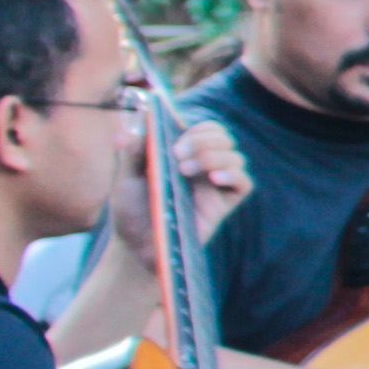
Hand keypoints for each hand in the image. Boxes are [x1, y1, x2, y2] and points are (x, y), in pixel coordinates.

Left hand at [111, 108, 255, 267]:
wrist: (137, 246)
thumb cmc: (131, 213)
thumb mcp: (124, 178)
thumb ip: (134, 151)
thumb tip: (143, 122)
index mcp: (185, 156)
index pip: (206, 129)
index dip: (197, 129)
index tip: (175, 143)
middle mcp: (204, 167)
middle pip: (224, 138)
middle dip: (204, 140)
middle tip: (179, 155)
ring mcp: (216, 186)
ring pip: (236, 157)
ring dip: (213, 156)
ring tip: (186, 171)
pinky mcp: (224, 205)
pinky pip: (244, 183)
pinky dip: (233, 175)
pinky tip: (214, 179)